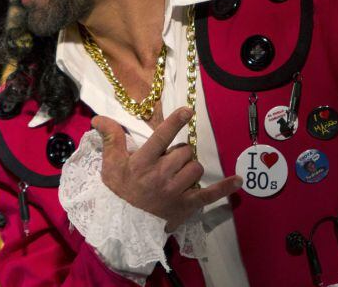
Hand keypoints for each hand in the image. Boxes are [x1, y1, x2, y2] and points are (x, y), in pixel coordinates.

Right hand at [93, 107, 241, 231]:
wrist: (122, 227)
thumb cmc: (117, 192)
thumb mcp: (110, 165)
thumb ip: (110, 139)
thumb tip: (99, 118)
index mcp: (143, 162)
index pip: (162, 136)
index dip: (175, 121)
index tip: (188, 110)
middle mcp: (161, 175)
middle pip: (184, 151)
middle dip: (179, 152)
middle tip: (168, 161)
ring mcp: (175, 191)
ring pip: (196, 168)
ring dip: (190, 168)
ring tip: (178, 174)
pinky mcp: (186, 206)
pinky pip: (210, 194)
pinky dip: (225, 187)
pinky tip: (238, 181)